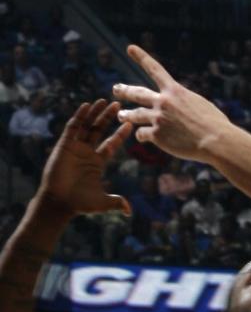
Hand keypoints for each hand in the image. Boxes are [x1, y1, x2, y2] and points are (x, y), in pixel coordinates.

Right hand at [37, 100, 131, 218]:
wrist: (59, 203)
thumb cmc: (79, 204)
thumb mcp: (102, 202)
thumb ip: (116, 202)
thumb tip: (129, 211)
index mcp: (98, 162)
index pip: (111, 143)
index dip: (120, 134)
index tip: (130, 124)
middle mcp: (87, 152)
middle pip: (99, 130)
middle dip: (108, 118)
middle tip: (118, 105)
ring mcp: (75, 148)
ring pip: (87, 126)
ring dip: (95, 113)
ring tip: (104, 100)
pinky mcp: (64, 146)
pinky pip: (72, 128)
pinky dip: (79, 116)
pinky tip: (86, 105)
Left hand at [114, 46, 229, 161]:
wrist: (214, 140)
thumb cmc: (214, 123)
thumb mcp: (200, 104)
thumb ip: (184, 103)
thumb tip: (180, 107)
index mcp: (175, 91)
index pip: (155, 69)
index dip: (141, 57)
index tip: (130, 48)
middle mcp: (163, 102)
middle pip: (137, 93)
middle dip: (124, 91)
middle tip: (116, 89)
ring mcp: (158, 118)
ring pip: (135, 115)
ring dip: (126, 115)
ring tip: (121, 115)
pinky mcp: (157, 135)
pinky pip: (142, 134)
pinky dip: (142, 136)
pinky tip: (144, 138)